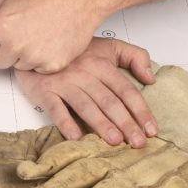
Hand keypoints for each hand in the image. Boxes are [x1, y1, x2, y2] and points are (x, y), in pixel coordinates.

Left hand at [0, 0, 109, 89]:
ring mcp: (35, 56)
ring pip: (19, 65)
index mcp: (0, 24)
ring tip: (43, 31)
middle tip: (26, 29)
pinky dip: (45, 58)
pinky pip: (38, 69)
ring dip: (27, 53)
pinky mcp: (52, 65)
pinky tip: (54, 39)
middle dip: (8, 48)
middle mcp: (15, 42)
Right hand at [14, 38, 157, 147]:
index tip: (151, 129)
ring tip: (115, 141)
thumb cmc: (75, 52)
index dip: (140, 110)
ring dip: (101, 124)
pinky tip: (76, 137)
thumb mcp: (108, 46)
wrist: (36, 44)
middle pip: (109, 101)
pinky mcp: (45, 91)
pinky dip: (65, 123)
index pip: (126, 90)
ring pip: (86, 106)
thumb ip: (134, 56)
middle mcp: (84, 74)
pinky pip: (56, 108)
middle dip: (126, 123)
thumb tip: (151, 78)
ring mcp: (64, 83)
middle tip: (138, 143)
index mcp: (102, 65)